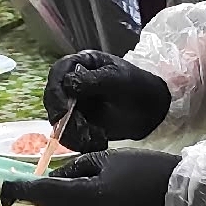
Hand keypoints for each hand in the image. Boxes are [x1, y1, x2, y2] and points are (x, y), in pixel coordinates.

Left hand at [0, 149, 177, 205]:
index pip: (34, 194)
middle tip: (63, 184)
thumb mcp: (104, 159)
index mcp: (76, 195)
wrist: (177, 198)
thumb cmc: (142, 170)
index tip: (4, 191)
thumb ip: (71, 170)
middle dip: (46, 200)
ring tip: (83, 196)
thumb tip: (54, 181)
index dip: (14, 192)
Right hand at [43, 52, 171, 151]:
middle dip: (62, 116)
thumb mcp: (118, 79)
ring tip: (95, 137)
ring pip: (59, 119)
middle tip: (79, 128)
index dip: (56, 90)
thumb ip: (93, 79)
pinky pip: (69, 133)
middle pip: (52, 98)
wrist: (153, 109)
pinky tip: (99, 141)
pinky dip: (80, 141)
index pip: (58, 73)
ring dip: (72, 132)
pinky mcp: (79, 122)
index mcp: (81, 64)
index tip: (63, 110)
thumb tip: (68, 83)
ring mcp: (75, 103)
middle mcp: (73, 83)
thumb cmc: (138, 85)